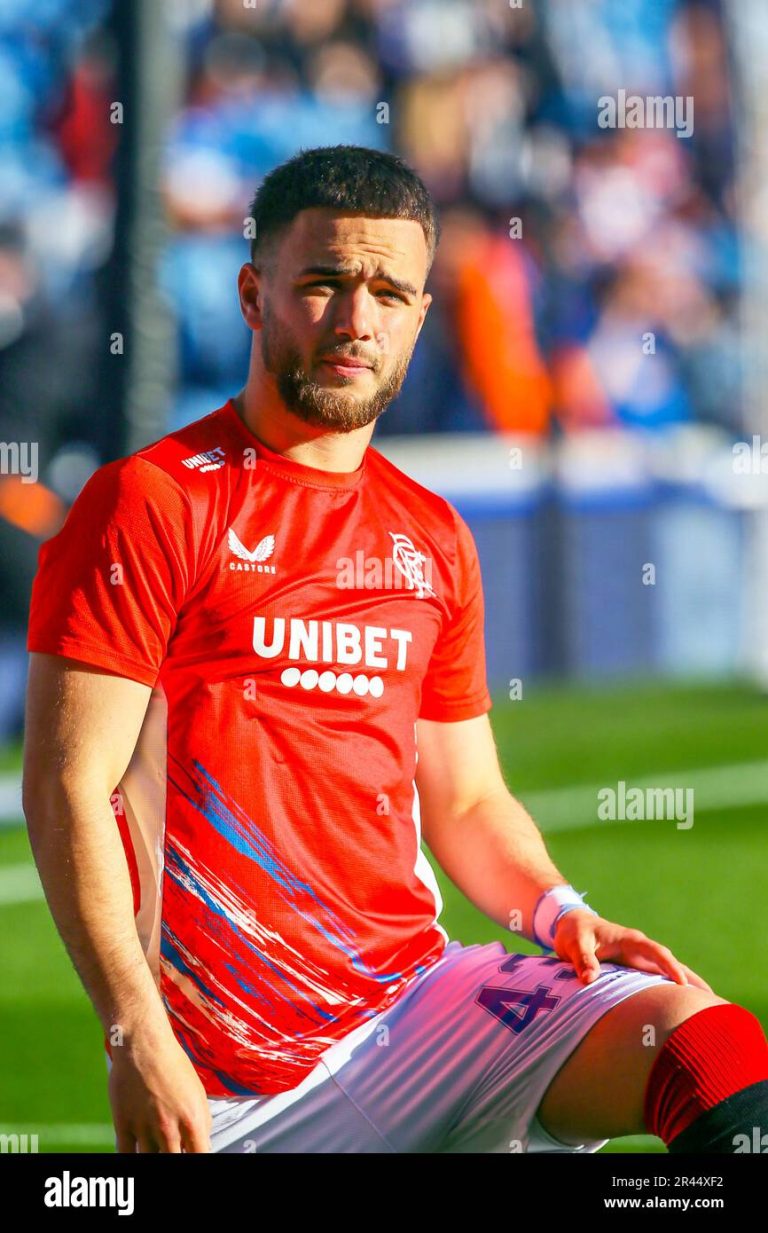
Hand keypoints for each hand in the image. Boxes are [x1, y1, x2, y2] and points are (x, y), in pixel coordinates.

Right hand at [108, 1023, 212, 1152]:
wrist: (143, 1043)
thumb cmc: (172, 1065)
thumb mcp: (197, 1093)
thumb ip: (201, 1124)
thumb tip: (201, 1147)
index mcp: (192, 1121)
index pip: (199, 1158)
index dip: (197, 1162)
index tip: (191, 1157)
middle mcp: (168, 1129)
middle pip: (172, 1163)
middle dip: (174, 1159)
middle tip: (171, 1150)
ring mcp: (144, 1128)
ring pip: (148, 1162)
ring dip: (153, 1156)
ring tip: (156, 1145)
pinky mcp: (123, 1124)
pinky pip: (125, 1156)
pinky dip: (131, 1158)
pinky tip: (137, 1153)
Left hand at [551, 909, 713, 992]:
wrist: (572, 926)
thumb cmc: (575, 933)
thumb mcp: (575, 944)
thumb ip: (582, 960)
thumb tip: (589, 979)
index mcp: (630, 940)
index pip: (656, 952)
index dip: (670, 967)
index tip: (682, 983)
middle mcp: (640, 950)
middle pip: (671, 964)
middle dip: (690, 979)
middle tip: (711, 999)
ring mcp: (640, 960)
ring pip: (667, 973)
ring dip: (686, 986)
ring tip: (706, 1005)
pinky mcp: (635, 969)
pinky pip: (656, 980)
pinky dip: (670, 990)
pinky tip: (680, 1005)